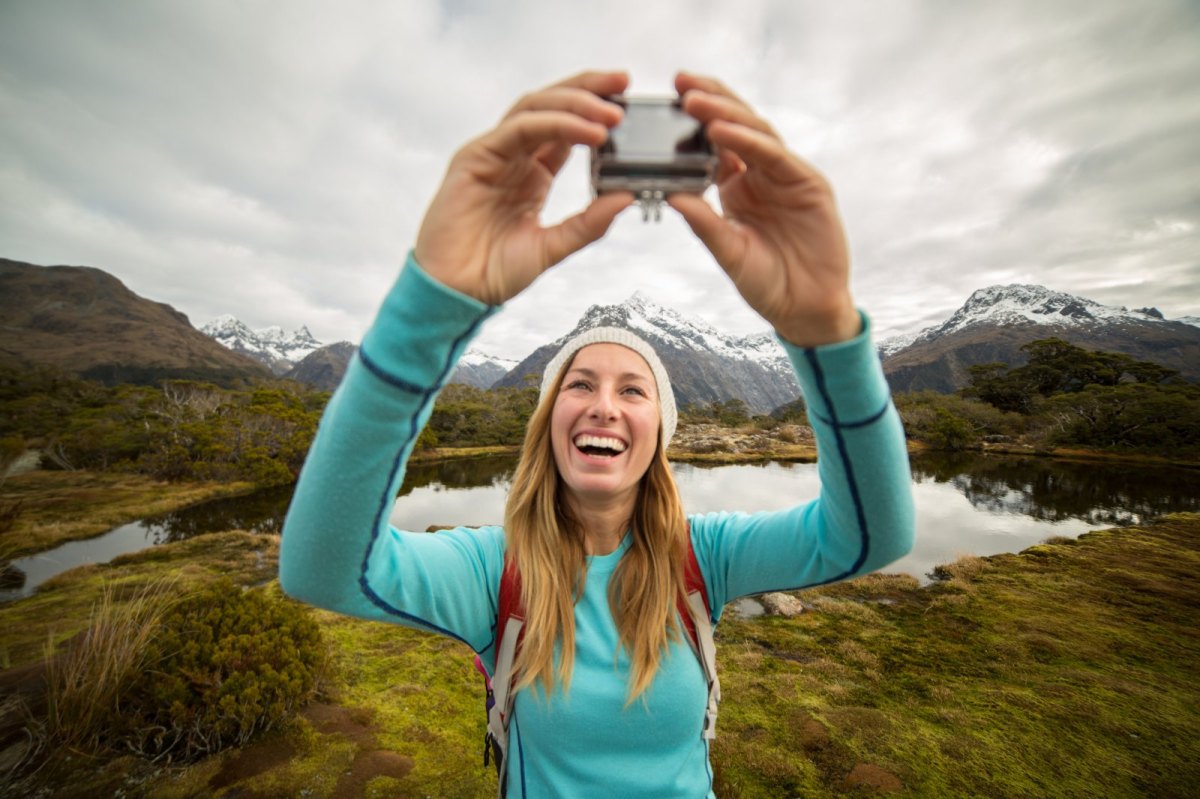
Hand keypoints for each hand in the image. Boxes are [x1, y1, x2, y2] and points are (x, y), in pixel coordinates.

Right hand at [414, 71, 635, 305]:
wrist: (457, 292)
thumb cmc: (496, 271)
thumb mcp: (554, 246)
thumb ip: (589, 224)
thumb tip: (627, 197)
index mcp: (533, 173)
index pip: (568, 128)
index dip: (597, 111)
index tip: (629, 103)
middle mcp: (514, 156)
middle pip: (552, 105)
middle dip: (589, 89)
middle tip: (624, 83)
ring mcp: (494, 153)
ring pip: (536, 107)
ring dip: (575, 103)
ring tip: (611, 113)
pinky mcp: (475, 156)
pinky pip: (519, 128)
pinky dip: (555, 124)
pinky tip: (586, 132)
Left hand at [668, 72, 860, 347]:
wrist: (805, 308)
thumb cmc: (766, 282)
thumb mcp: (727, 252)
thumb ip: (703, 223)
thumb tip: (670, 196)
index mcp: (737, 185)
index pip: (714, 142)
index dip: (693, 120)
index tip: (665, 100)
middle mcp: (761, 174)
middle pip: (735, 125)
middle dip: (709, 100)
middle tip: (679, 82)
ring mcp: (786, 175)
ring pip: (755, 132)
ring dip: (725, 114)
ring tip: (695, 101)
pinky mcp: (808, 183)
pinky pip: (775, 155)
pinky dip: (749, 141)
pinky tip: (725, 130)